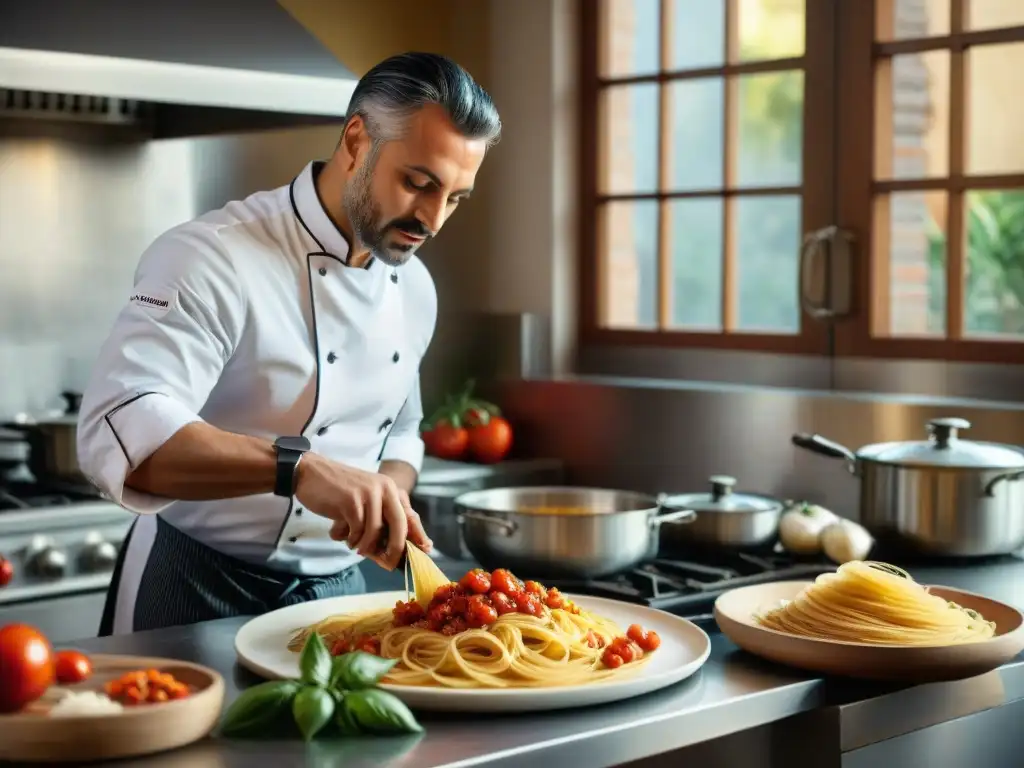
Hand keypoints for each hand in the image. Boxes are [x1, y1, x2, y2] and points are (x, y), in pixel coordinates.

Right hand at [294, 453, 415, 569]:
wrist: (310, 473)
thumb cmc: (338, 491)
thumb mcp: (365, 499)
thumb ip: (380, 517)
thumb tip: (395, 548)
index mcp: (390, 488)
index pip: (410, 515)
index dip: (418, 535)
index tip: (425, 550)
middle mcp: (384, 488)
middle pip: (399, 525)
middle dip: (395, 549)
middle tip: (389, 563)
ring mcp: (368, 493)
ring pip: (375, 532)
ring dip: (364, 545)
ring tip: (353, 544)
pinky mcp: (351, 500)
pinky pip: (357, 530)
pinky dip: (350, 538)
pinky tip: (341, 534)